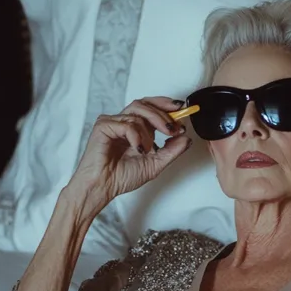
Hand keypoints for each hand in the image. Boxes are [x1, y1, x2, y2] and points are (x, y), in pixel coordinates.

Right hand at [65, 97, 191, 212]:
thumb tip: (187, 138)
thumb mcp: (156, 164)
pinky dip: (136, 136)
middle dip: (163, 114)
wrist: (103, 186)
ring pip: (137, 111)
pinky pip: (126, 124)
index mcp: (136, 128)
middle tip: (173, 128)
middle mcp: (124, 122)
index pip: (152, 107)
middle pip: (145, 104)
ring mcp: (113, 122)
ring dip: (150, 129)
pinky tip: (137, 149)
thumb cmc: (122, 176)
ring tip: (151, 147)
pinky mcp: (104, 125)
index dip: (167, 106)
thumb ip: (172, 151)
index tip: (183, 110)